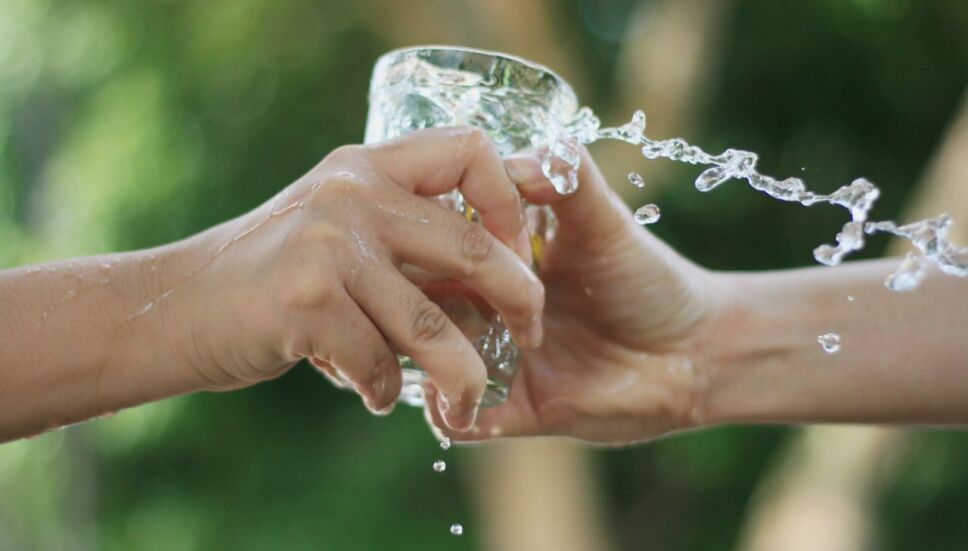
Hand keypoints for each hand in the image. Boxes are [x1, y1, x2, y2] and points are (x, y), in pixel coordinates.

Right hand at [155, 128, 543, 430]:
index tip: (519, 248)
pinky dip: (384, 391)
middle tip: (529, 333)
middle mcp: (351, 197)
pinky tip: (373, 395)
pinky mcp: (303, 304)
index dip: (510, 200)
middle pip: (473, 249)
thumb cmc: (268, 272)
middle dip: (518, 299)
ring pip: (432, 328)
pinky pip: (379, 364)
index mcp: (366, 167)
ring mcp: (326, 248)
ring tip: (465, 402)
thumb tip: (492, 277)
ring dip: (461, 376)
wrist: (175, 307)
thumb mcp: (333, 224)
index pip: (470, 149)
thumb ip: (399, 231)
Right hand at [425, 147, 719, 444]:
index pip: (440, 244)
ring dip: (423, 363)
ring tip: (424, 355)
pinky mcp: (516, 408)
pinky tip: (454, 404)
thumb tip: (514, 164)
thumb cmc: (649, 277)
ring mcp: (498, 359)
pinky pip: (466, 420)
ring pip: (436, 364)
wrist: (696, 352)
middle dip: (411, 305)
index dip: (425, 240)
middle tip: (407, 302)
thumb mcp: (606, 219)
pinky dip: (452, 416)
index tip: (422, 237)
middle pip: (425, 305)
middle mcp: (488, 306)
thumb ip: (568, 177)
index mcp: (500, 255)